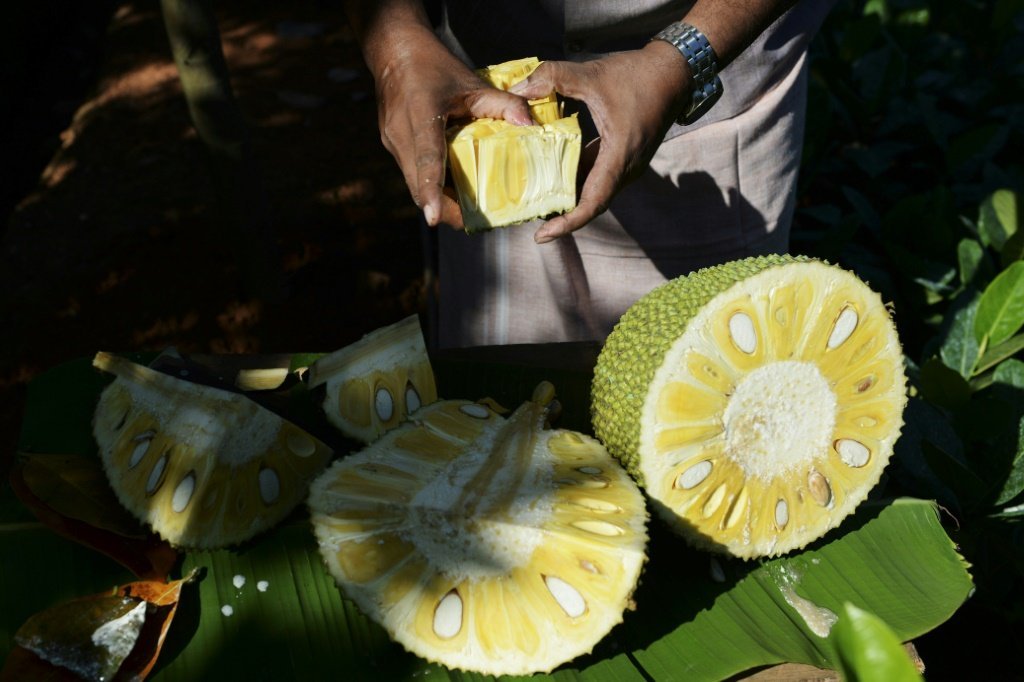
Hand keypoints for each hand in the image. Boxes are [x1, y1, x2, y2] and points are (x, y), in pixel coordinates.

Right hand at [373, 30, 531, 227]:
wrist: (393, 51)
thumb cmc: (435, 65)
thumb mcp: (472, 83)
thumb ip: (504, 104)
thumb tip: (531, 126)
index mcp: (421, 115)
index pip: (427, 159)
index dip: (431, 192)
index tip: (434, 218)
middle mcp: (401, 134)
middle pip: (420, 186)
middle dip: (446, 210)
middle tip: (476, 223)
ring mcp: (392, 143)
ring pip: (414, 184)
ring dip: (439, 200)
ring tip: (469, 210)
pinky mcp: (391, 147)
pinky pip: (412, 174)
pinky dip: (432, 186)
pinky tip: (454, 188)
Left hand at [509, 41, 691, 242]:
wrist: (674, 72)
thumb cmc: (638, 75)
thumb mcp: (592, 74)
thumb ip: (553, 78)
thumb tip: (517, 90)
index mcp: (619, 156)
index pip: (592, 203)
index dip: (567, 224)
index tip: (542, 235)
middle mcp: (626, 169)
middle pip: (591, 203)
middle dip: (561, 215)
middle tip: (529, 217)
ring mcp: (627, 165)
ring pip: (595, 191)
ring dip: (569, 197)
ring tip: (536, 199)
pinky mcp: (625, 157)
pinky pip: (599, 177)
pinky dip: (577, 178)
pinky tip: (554, 172)